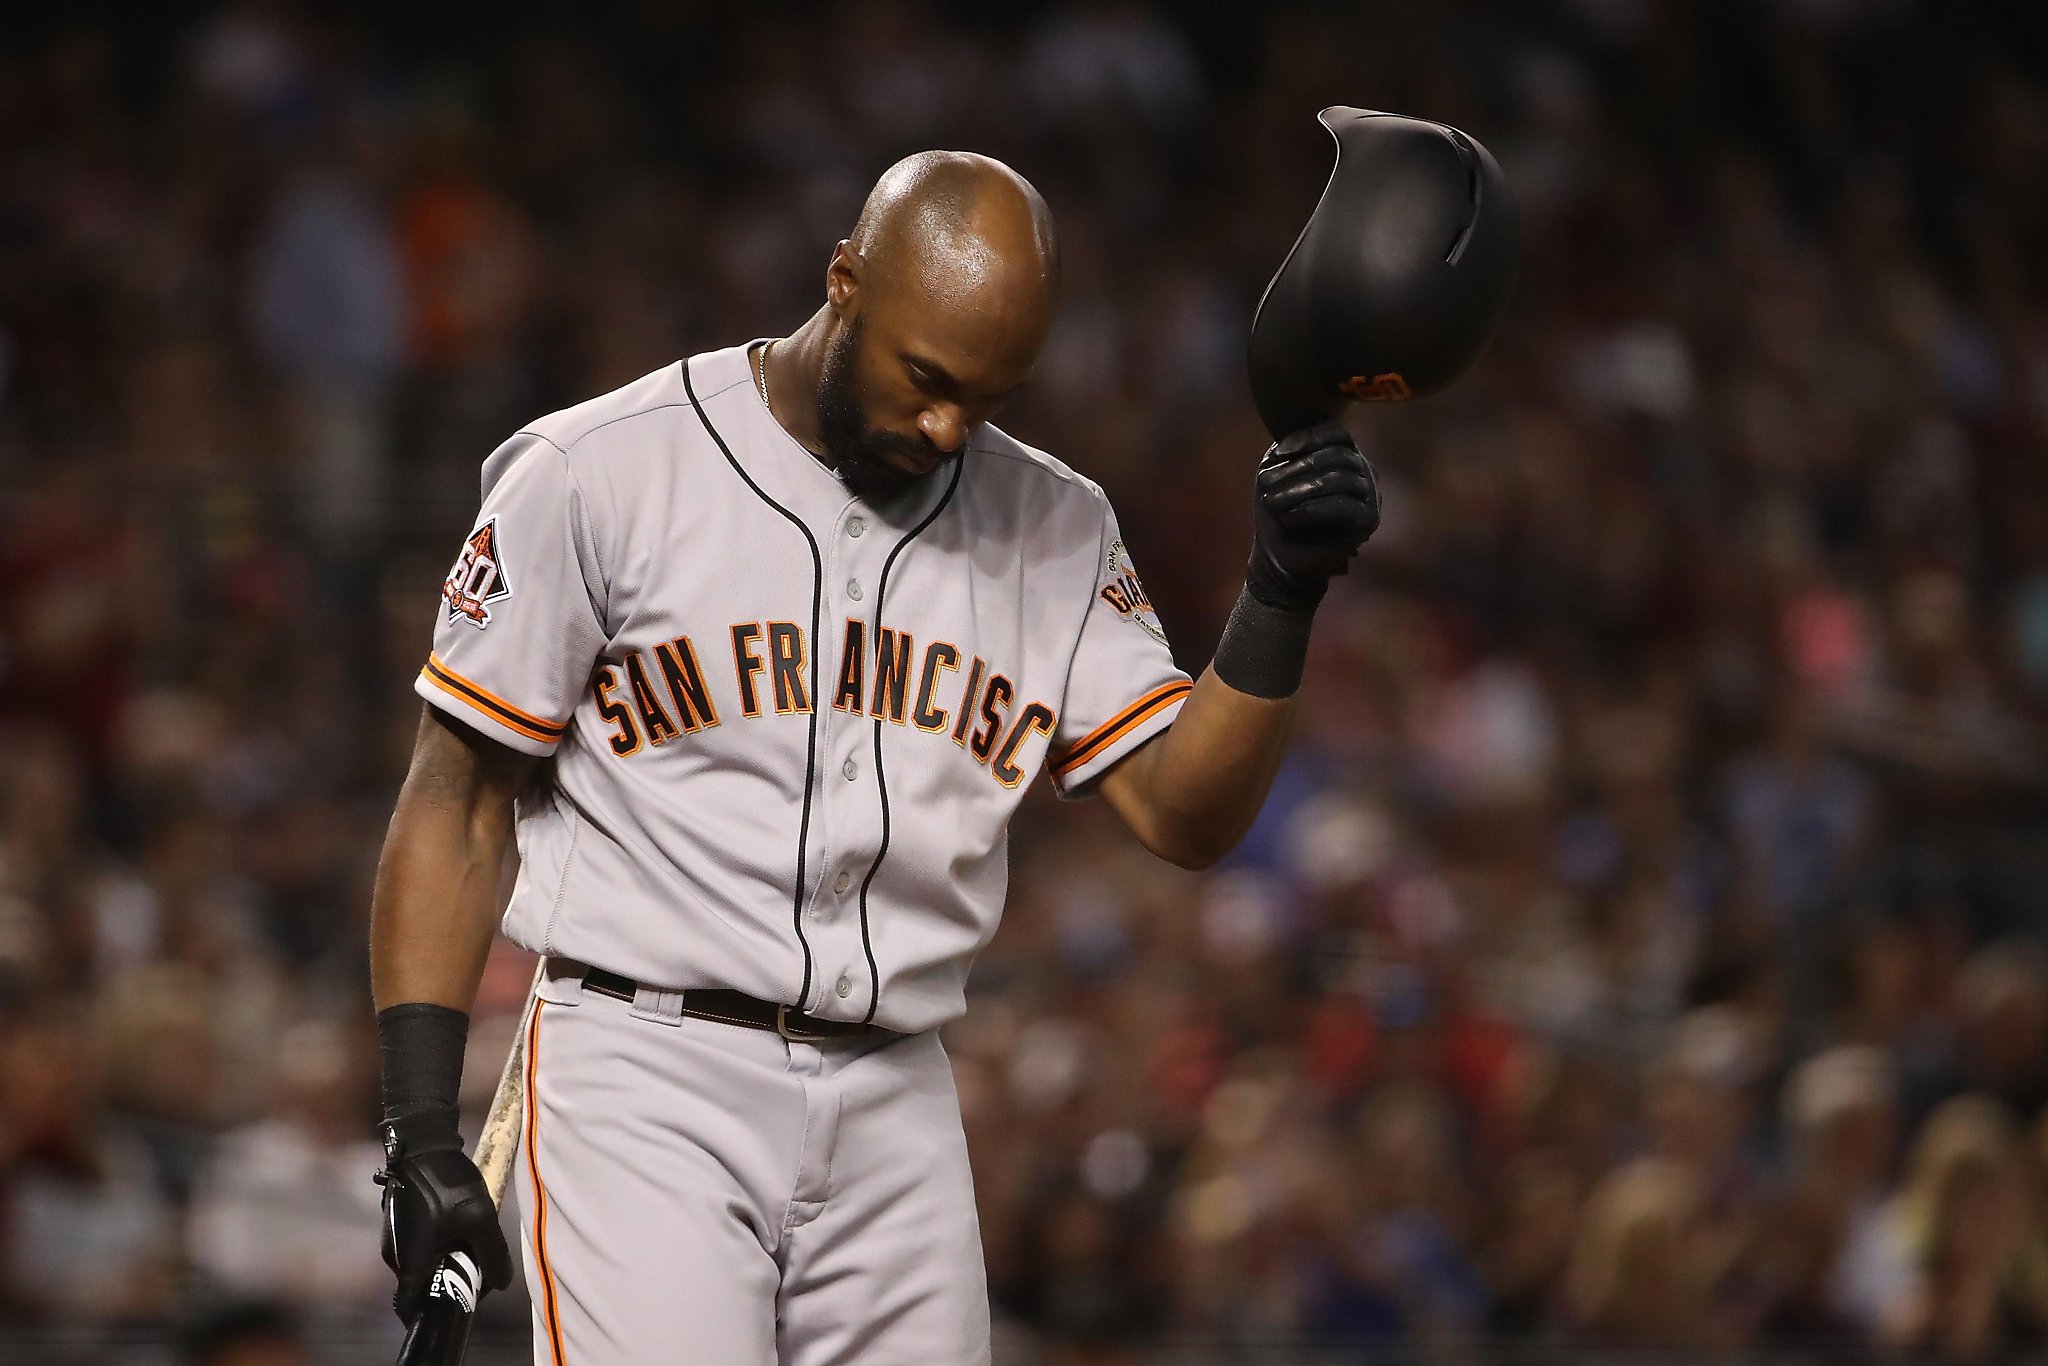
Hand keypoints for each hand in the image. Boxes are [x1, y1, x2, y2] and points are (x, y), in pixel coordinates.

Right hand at [376, 1109, 513, 1325]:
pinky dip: (441, 1241)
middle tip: (477, 1269)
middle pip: (422, 1284)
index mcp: (408, 1264)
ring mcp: (396, 1236)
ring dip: (448, 1258)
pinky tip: (461, 1223)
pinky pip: (423, 1242)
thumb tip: (501, 1283)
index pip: (408, 1307)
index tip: (456, 1305)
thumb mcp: (480, 1220)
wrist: (424, 1142)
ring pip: (425, 1261)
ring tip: (472, 1241)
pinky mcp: (402, 1219)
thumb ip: (493, 1255)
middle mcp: (395, 1255)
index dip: (431, 1312)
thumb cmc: (446, 1185)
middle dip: (450, 1281)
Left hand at [1246, 421, 1380, 610]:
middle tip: (1265, 483)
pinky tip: (1290, 517)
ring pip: (1340, 480)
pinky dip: (1313, 510)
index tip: (1278, 452)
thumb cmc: (1279, 512)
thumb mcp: (1278, 475)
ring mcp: (1370, 495)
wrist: (1283, 557)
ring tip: (1272, 501)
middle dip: (1297, 468)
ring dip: (1299, 489)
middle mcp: (1363, 470)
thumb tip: (1293, 436)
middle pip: (1336, 456)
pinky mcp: (1369, 520)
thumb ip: (1287, 452)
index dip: (1308, 437)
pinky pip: (1344, 507)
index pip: (1336, 432)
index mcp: (1344, 454)